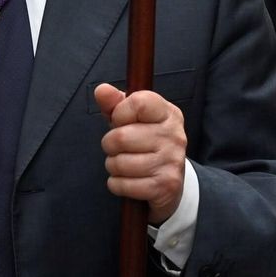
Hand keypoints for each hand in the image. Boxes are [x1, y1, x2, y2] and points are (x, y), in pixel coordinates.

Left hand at [94, 84, 186, 224]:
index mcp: (168, 113)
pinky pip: (122, 184)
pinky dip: (117, 184)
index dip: (119, 113)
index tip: (121, 121)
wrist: (169, 180)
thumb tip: (101, 90)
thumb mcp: (132, 119)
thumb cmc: (145, 142)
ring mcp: (171, 162)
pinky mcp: (165, 186)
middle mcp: (174, 135)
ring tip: (125, 163)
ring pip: (119, 163)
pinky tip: (129, 179)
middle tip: (120, 148)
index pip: (138, 103)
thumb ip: (115, 103)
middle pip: (121, 137)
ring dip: (113, 165)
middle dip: (110, 144)